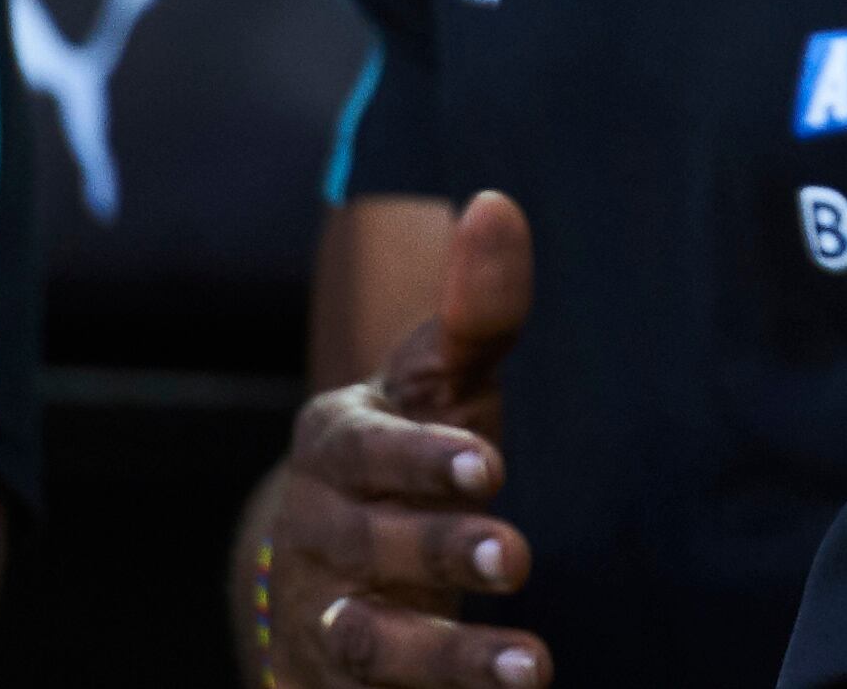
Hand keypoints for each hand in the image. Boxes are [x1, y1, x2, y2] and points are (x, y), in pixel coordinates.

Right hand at [269, 192, 546, 687]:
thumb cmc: (411, 455)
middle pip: (365, 542)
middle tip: (518, 557)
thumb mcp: (443, 385)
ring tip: (530, 668)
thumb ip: (475, 311)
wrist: (334, 569)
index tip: (489, 466)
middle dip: (438, 550)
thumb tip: (496, 204)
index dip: (419, 459)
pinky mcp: (334, 680)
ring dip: (442, 657)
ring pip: (363, 637)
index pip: (363, 446)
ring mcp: (319, 611)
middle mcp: (316, 529)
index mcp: (336, 441)